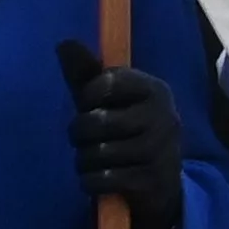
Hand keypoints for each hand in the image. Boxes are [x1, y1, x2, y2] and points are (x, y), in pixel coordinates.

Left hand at [58, 39, 185, 228]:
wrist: (160, 186)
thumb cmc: (127, 133)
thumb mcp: (108, 102)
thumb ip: (86, 74)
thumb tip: (64, 43)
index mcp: (155, 89)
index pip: (106, 82)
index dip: (86, 96)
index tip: (88, 105)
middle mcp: (164, 116)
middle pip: (96, 121)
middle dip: (78, 134)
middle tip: (84, 139)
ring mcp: (160, 150)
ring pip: (97, 153)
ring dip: (83, 161)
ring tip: (92, 160)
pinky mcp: (152, 181)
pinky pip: (102, 179)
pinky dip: (89, 182)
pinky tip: (96, 180)